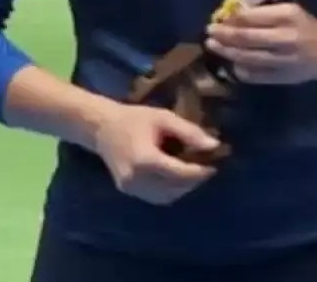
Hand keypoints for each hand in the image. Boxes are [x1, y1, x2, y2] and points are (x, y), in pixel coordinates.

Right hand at [90, 103, 219, 204]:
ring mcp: (130, 188)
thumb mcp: (164, 118)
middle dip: (194, 180)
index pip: (178, 173)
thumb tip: (214, 145)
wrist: (102, 128)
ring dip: (184, 187)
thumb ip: (189, 132)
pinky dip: (171, 191)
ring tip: (196, 172)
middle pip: (174, 187)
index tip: (215, 164)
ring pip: (166, 196)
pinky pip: (156, 197)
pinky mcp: (128, 191)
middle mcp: (135, 179)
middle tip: (208, 166)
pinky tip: (180, 177)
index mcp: (144, 160)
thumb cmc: (135, 119)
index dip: (199, 172)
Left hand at [205, 0, 316, 84]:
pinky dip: (239, 69)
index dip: (230, 18)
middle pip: (246, 37)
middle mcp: (286, 37)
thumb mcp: (290, 10)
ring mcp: (283, 59)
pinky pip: (253, 74)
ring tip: (213, 46)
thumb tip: (231, 13)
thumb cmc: (306, 26)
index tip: (219, 18)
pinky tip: (232, 63)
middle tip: (210, 32)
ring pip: (246, 57)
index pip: (251, 17)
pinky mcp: (282, 77)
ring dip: (226, 51)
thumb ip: (263, 12)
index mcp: (288, 15)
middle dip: (224, 35)